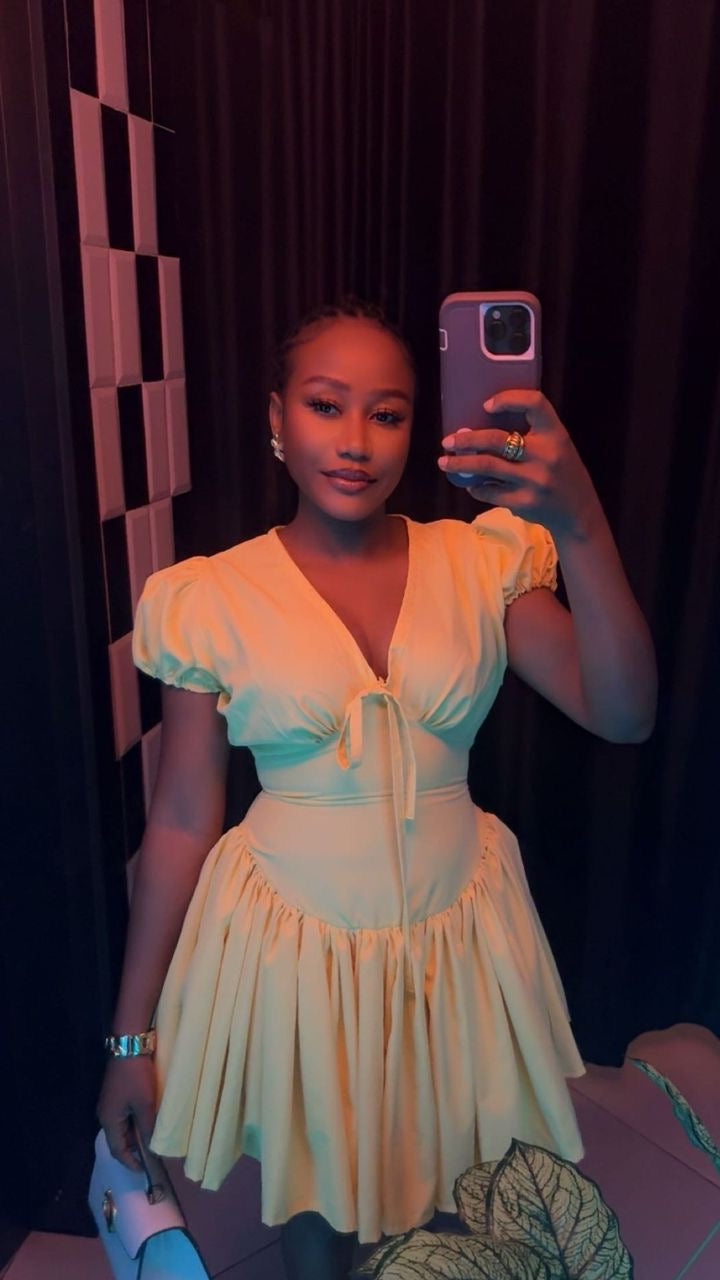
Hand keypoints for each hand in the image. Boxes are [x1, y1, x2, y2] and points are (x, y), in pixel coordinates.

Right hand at [96, 1056, 157, 1171]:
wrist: (129, 1045)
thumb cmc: (137, 1077)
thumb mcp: (146, 1104)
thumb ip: (148, 1129)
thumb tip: (151, 1151)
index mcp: (109, 1120)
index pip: (117, 1150)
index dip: (130, 1162)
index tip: (144, 1170)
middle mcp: (105, 1114)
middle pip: (118, 1140)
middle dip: (134, 1150)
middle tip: (152, 1156)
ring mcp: (110, 1104)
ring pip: (122, 1128)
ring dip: (135, 1136)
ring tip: (153, 1141)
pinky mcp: (116, 1094)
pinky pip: (124, 1116)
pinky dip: (135, 1123)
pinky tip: (148, 1122)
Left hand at [438, 390, 599, 537]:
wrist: (578, 512)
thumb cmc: (560, 472)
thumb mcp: (556, 446)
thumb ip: (530, 435)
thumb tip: (478, 430)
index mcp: (556, 434)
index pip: (535, 403)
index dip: (509, 399)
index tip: (486, 405)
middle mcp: (546, 455)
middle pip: (496, 439)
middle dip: (466, 439)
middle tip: (448, 440)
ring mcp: (535, 480)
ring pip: (486, 466)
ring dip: (460, 464)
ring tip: (444, 462)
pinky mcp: (525, 502)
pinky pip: (490, 492)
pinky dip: (475, 487)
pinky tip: (470, 485)